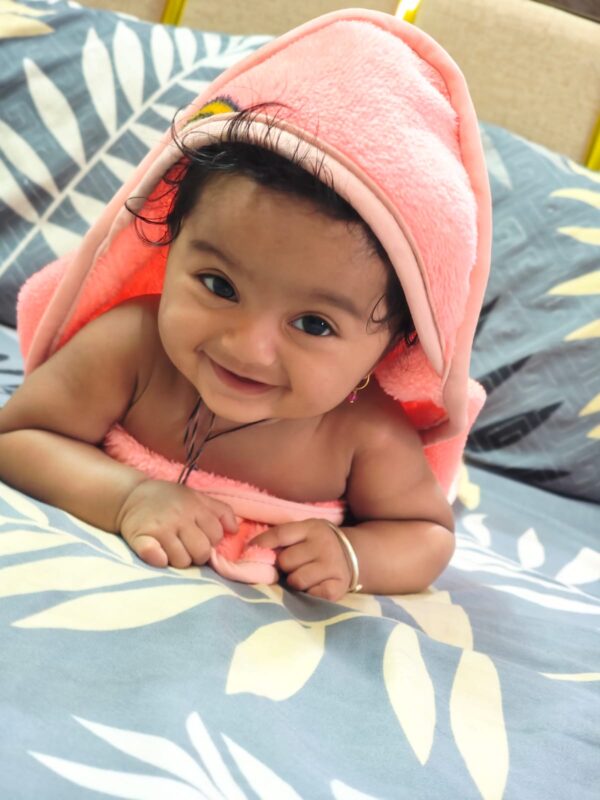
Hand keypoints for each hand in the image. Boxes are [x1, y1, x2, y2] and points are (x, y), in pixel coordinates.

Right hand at [116, 479, 237, 568]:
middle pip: (201, 552)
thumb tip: (234, 530)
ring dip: (178, 560)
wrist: (131, 495)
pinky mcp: (141, 538)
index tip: (200, 537)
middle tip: (187, 547)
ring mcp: (160, 529)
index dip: (211, 541)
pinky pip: (157, 559)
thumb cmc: (169, 499)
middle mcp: (179, 517)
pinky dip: (159, 560)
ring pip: (182, 561)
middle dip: (197, 555)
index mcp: (195, 507)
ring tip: (172, 549)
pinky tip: (158, 554)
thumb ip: (220, 510)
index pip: (216, 536)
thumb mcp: (197, 497)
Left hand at [253, 519, 352, 600]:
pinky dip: (309, 593)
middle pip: (286, 561)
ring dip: (295, 581)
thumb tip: (251, 550)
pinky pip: (310, 595)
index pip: (280, 534)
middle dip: (285, 566)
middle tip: (293, 565)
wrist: (353, 556)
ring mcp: (332, 566)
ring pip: (296, 580)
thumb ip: (283, 538)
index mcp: (312, 528)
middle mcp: (324, 544)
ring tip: (304, 575)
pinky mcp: (337, 587)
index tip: (249, 551)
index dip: (262, 543)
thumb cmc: (317, 545)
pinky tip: (315, 585)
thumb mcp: (305, 532)